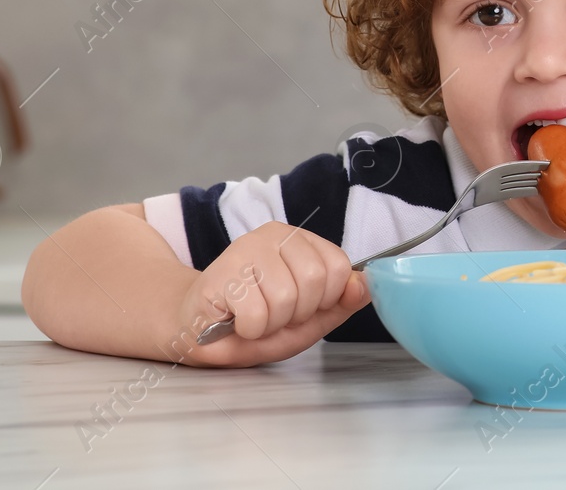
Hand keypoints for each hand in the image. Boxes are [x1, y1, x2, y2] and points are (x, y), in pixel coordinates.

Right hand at [172, 222, 370, 366]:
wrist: (198, 330)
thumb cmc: (255, 322)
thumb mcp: (307, 319)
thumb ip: (339, 303)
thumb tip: (367, 286)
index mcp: (300, 240)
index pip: (340, 267)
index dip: (326, 300)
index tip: (303, 308)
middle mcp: (274, 235)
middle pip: (316, 280)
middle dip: (299, 313)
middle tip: (275, 316)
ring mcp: (245, 249)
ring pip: (286, 298)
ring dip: (272, 324)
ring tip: (254, 319)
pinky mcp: (221, 273)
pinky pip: (257, 314)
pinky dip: (251, 330)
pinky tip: (236, 320)